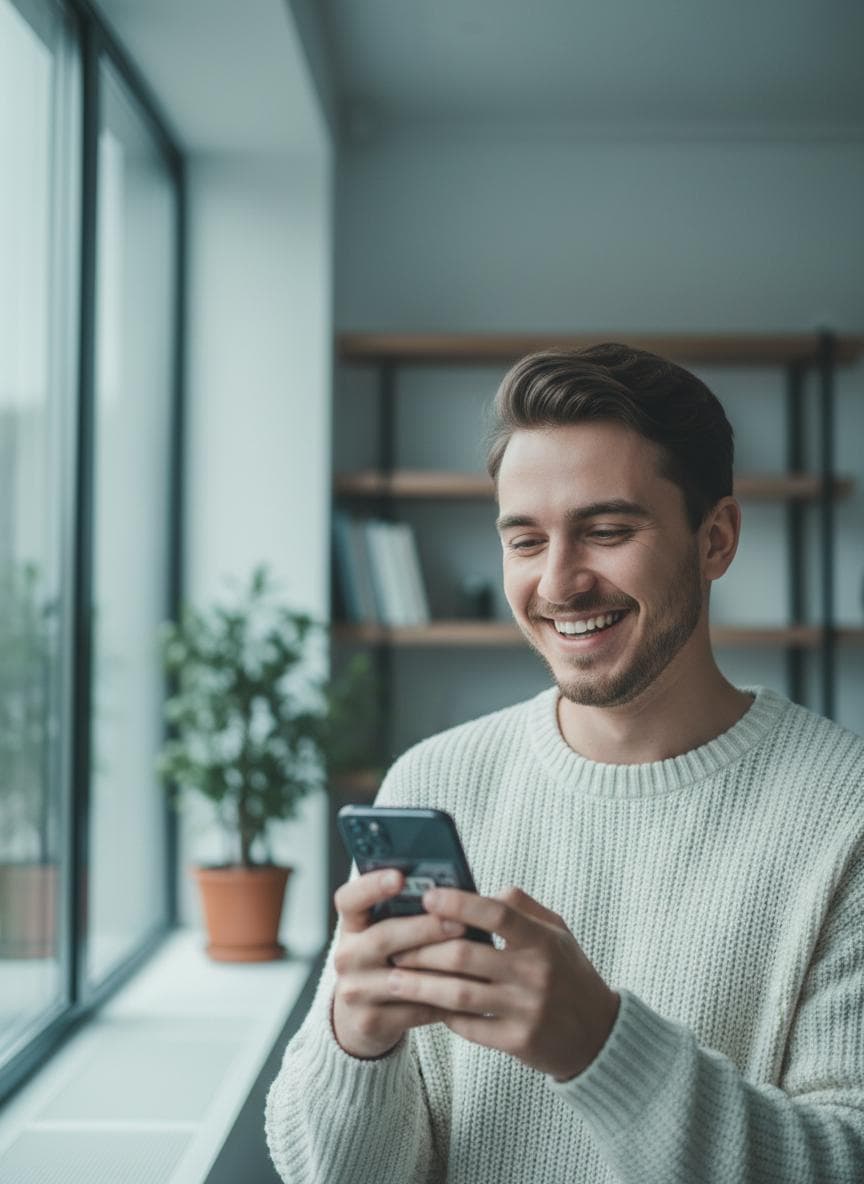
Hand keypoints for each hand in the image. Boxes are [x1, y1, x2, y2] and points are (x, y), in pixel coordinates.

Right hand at [331, 869, 465, 1059]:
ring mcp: (354, 990)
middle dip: (424, 929)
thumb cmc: (390, 961)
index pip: (350, 899)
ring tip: (472, 958)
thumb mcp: (389, 933)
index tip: (400, 876)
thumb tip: (455, 891)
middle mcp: (346, 956)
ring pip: (400, 978)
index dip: (371, 886)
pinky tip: (467, 991)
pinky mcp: (369, 1020)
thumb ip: (410, 913)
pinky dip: (442, 1000)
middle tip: (459, 922)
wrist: (363, 1017)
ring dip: (439, 968)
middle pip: (381, 937)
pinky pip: (412, 1009)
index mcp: (351, 925)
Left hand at [386, 885, 619, 1080]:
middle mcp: (535, 974)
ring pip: (459, 994)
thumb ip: (520, 907)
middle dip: (423, 949)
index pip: (497, 913)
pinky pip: (468, 1026)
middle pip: (466, 955)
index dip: (458, 903)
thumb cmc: (568, 973)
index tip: (427, 896)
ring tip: (393, 978)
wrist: (599, 1035)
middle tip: (394, 944)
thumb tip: (477, 890)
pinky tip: (423, 1004)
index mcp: (543, 940)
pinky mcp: (517, 1043)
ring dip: (420, 985)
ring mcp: (526, 1011)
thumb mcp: (556, 932)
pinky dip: (442, 1014)